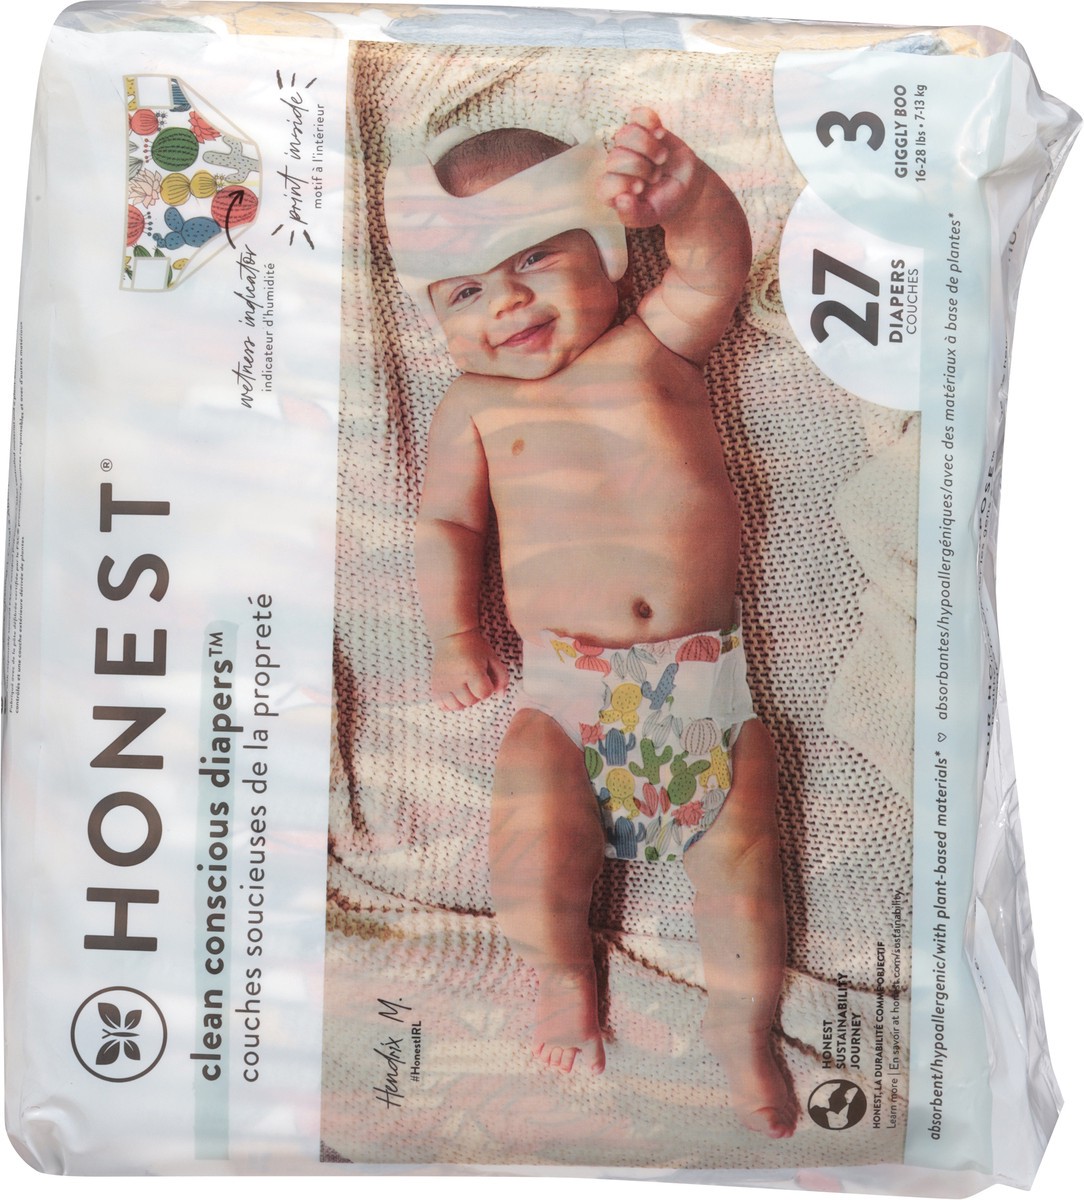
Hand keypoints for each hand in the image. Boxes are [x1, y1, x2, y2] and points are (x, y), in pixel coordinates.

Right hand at [431, 629, 509, 711]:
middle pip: (470, 702)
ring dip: (464, 701)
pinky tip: (455, 693)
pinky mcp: (435, 686)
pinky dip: (450, 703)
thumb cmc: (475, 647)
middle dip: (477, 694)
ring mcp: (443, 684)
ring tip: (465, 688)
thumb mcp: (493, 658)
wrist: (452, 637)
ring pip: (456, 706)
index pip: (484, 693)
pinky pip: (443, 706)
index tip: (485, 678)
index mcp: (472, 670)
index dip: (488, 688)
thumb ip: (502, 678)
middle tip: (474, 682)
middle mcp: (456, 679)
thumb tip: (501, 696)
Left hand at [598, 107, 702, 228]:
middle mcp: (616, 166)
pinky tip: (660, 134)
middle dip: (640, 168)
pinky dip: (650, 121)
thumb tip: (621, 200)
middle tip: (655, 177)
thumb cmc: (664, 204)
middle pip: (615, 157)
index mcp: (612, 190)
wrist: (686, 188)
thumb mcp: (649, 217)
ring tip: (661, 160)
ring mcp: (629, 145)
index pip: (604, 183)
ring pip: (626, 134)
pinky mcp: (645, 128)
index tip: (641, 189)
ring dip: (648, 147)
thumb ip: (632, 215)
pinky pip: (639, 114)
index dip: (622, 183)